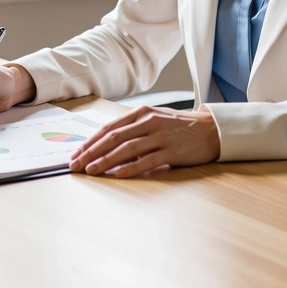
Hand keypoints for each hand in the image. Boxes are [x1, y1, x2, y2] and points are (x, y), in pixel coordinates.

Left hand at [69, 105, 219, 177]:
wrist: (211, 130)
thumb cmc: (178, 126)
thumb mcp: (153, 119)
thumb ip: (132, 129)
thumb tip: (105, 145)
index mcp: (141, 113)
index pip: (109, 128)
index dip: (90, 142)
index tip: (76, 154)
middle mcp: (149, 122)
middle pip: (113, 138)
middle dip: (91, 152)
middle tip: (76, 165)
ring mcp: (161, 136)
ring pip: (127, 149)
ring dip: (106, 160)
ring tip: (91, 170)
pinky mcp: (172, 151)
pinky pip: (148, 161)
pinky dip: (131, 168)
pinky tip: (118, 174)